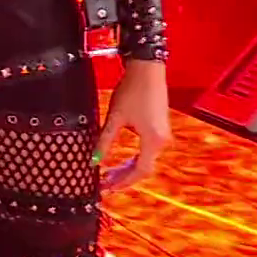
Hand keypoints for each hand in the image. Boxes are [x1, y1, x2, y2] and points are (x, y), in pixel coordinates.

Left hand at [93, 60, 170, 193]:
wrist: (147, 69)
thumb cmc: (132, 90)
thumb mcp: (115, 117)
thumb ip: (105, 141)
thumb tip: (94, 160)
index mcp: (153, 140)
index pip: (139, 171)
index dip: (123, 182)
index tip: (108, 188)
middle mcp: (162, 140)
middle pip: (144, 168)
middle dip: (124, 177)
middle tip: (106, 183)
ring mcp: (163, 134)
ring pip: (145, 159)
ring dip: (128, 168)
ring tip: (109, 174)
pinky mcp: (160, 127)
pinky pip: (147, 150)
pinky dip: (134, 158)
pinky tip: (121, 159)